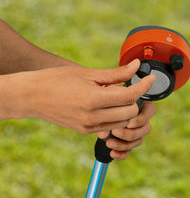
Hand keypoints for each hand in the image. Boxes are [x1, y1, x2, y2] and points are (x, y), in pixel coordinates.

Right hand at [2, 59, 155, 132]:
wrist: (32, 96)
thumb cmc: (57, 80)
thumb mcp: (87, 73)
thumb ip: (116, 73)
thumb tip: (136, 66)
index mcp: (93, 99)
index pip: (130, 96)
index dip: (144, 86)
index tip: (150, 78)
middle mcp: (93, 117)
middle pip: (131, 112)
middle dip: (135, 99)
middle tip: (129, 85)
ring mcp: (89, 127)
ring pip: (123, 122)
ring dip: (126, 109)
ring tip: (116, 95)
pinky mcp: (86, 131)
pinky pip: (111, 127)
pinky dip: (115, 116)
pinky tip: (108, 104)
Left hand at [97, 101, 156, 159]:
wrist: (97, 108)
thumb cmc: (106, 99)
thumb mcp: (108, 103)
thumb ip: (109, 114)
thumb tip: (104, 134)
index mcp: (142, 103)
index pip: (150, 111)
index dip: (139, 120)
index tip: (128, 123)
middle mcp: (142, 117)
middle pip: (146, 129)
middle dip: (129, 133)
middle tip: (115, 132)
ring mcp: (137, 130)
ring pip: (138, 141)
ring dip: (123, 144)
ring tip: (109, 143)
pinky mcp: (129, 141)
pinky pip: (129, 150)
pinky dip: (121, 154)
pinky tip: (112, 153)